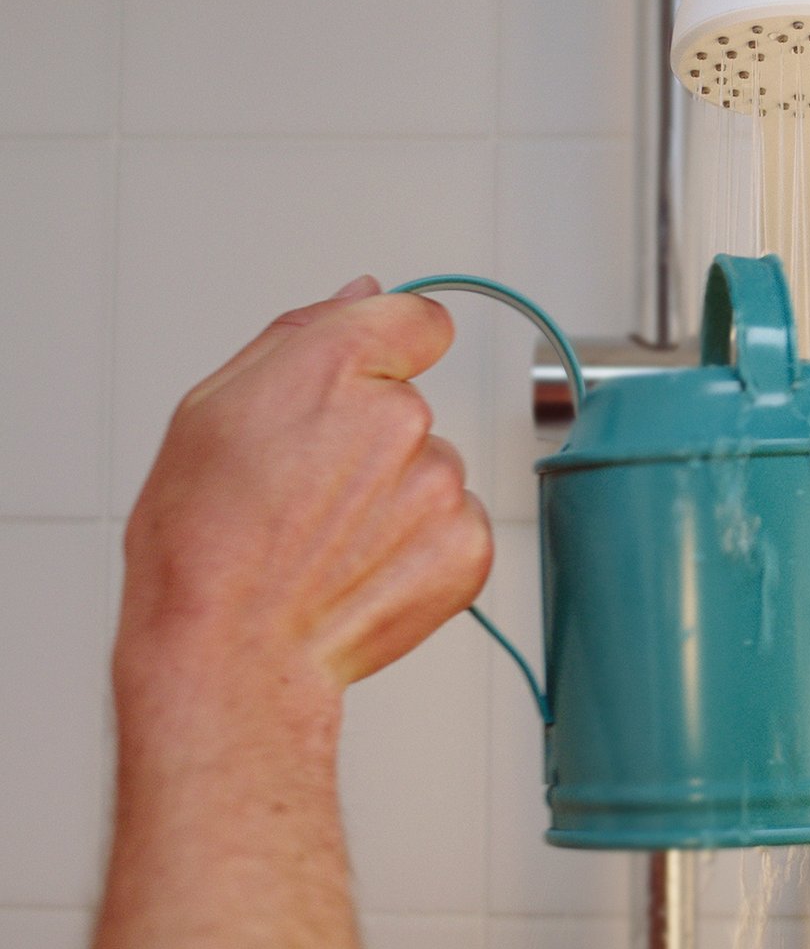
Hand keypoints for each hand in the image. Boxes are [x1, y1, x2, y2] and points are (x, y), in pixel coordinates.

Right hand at [117, 275, 491, 734]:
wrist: (228, 654)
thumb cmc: (203, 542)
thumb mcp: (211, 410)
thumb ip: (300, 335)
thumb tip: (363, 294)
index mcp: (338, 363)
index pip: (418, 321)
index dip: (390, 351)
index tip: (367, 384)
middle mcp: (402, 414)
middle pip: (411, 406)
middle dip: (370, 438)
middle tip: (308, 491)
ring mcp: (441, 482)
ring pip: (430, 470)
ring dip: (394, 498)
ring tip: (327, 542)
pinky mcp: (467, 544)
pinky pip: (453, 526)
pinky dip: (417, 548)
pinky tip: (361, 571)